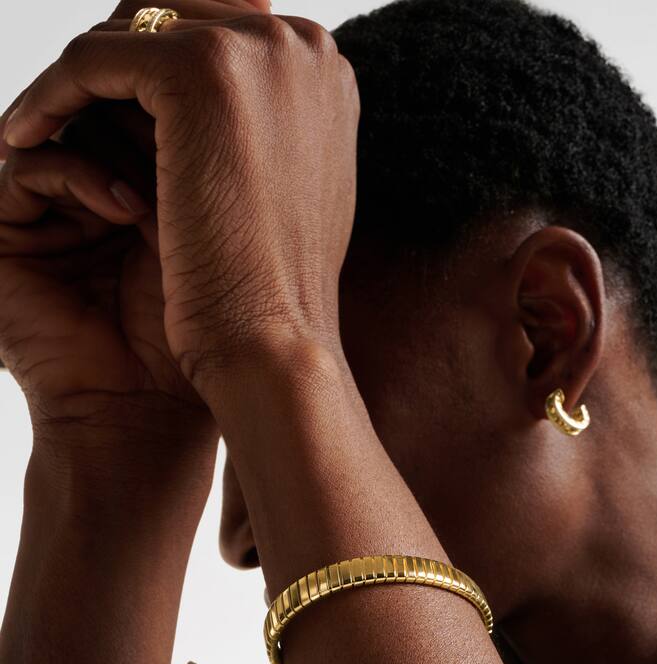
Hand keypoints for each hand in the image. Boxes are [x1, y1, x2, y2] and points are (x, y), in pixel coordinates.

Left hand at [1, 3, 359, 400]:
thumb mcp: (284, 185)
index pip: (214, 31)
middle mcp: (299, 42)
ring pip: (127, 33)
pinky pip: (89, 60)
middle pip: (170, 20)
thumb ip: (263, 126)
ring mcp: (256, 49)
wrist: (276, 336)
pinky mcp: (199, 69)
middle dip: (115, 67)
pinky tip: (22, 139)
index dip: (154, 70)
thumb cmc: (276, 284)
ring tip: (41, 128)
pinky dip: (48, 97)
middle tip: (67, 113)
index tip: (111, 110)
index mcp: (324, 65)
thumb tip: (224, 107)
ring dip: (79, 82)